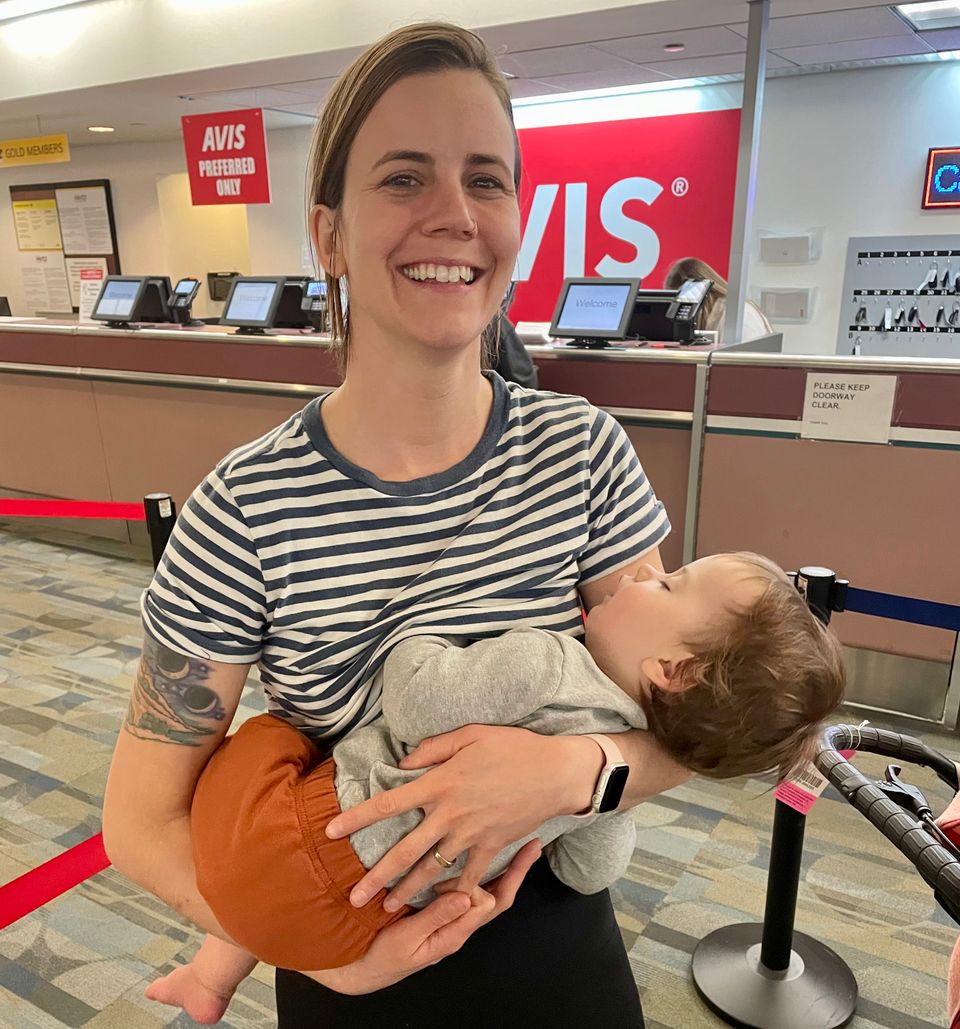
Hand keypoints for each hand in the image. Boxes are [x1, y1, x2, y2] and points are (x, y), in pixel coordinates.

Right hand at [305, 840, 541, 994]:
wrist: (362, 969)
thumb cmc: (383, 957)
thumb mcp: (407, 941)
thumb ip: (435, 918)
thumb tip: (465, 896)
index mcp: (454, 934)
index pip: (487, 904)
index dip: (486, 883)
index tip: (485, 865)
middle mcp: (458, 926)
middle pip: (497, 897)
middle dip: (515, 871)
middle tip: (532, 846)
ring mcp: (450, 919)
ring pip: (485, 892)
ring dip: (500, 870)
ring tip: (516, 844)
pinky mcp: (439, 912)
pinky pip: (467, 893)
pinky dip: (478, 873)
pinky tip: (479, 857)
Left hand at [325, 725, 600, 907]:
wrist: (555, 772)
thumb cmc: (513, 747)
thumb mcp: (470, 734)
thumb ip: (433, 748)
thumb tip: (404, 762)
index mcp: (440, 784)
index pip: (389, 803)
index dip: (357, 818)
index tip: (331, 831)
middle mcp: (450, 815)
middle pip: (404, 850)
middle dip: (375, 876)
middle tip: (353, 898)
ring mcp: (471, 835)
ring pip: (431, 870)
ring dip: (406, 891)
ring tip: (385, 908)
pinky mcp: (491, 847)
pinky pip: (469, 875)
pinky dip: (453, 892)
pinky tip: (439, 905)